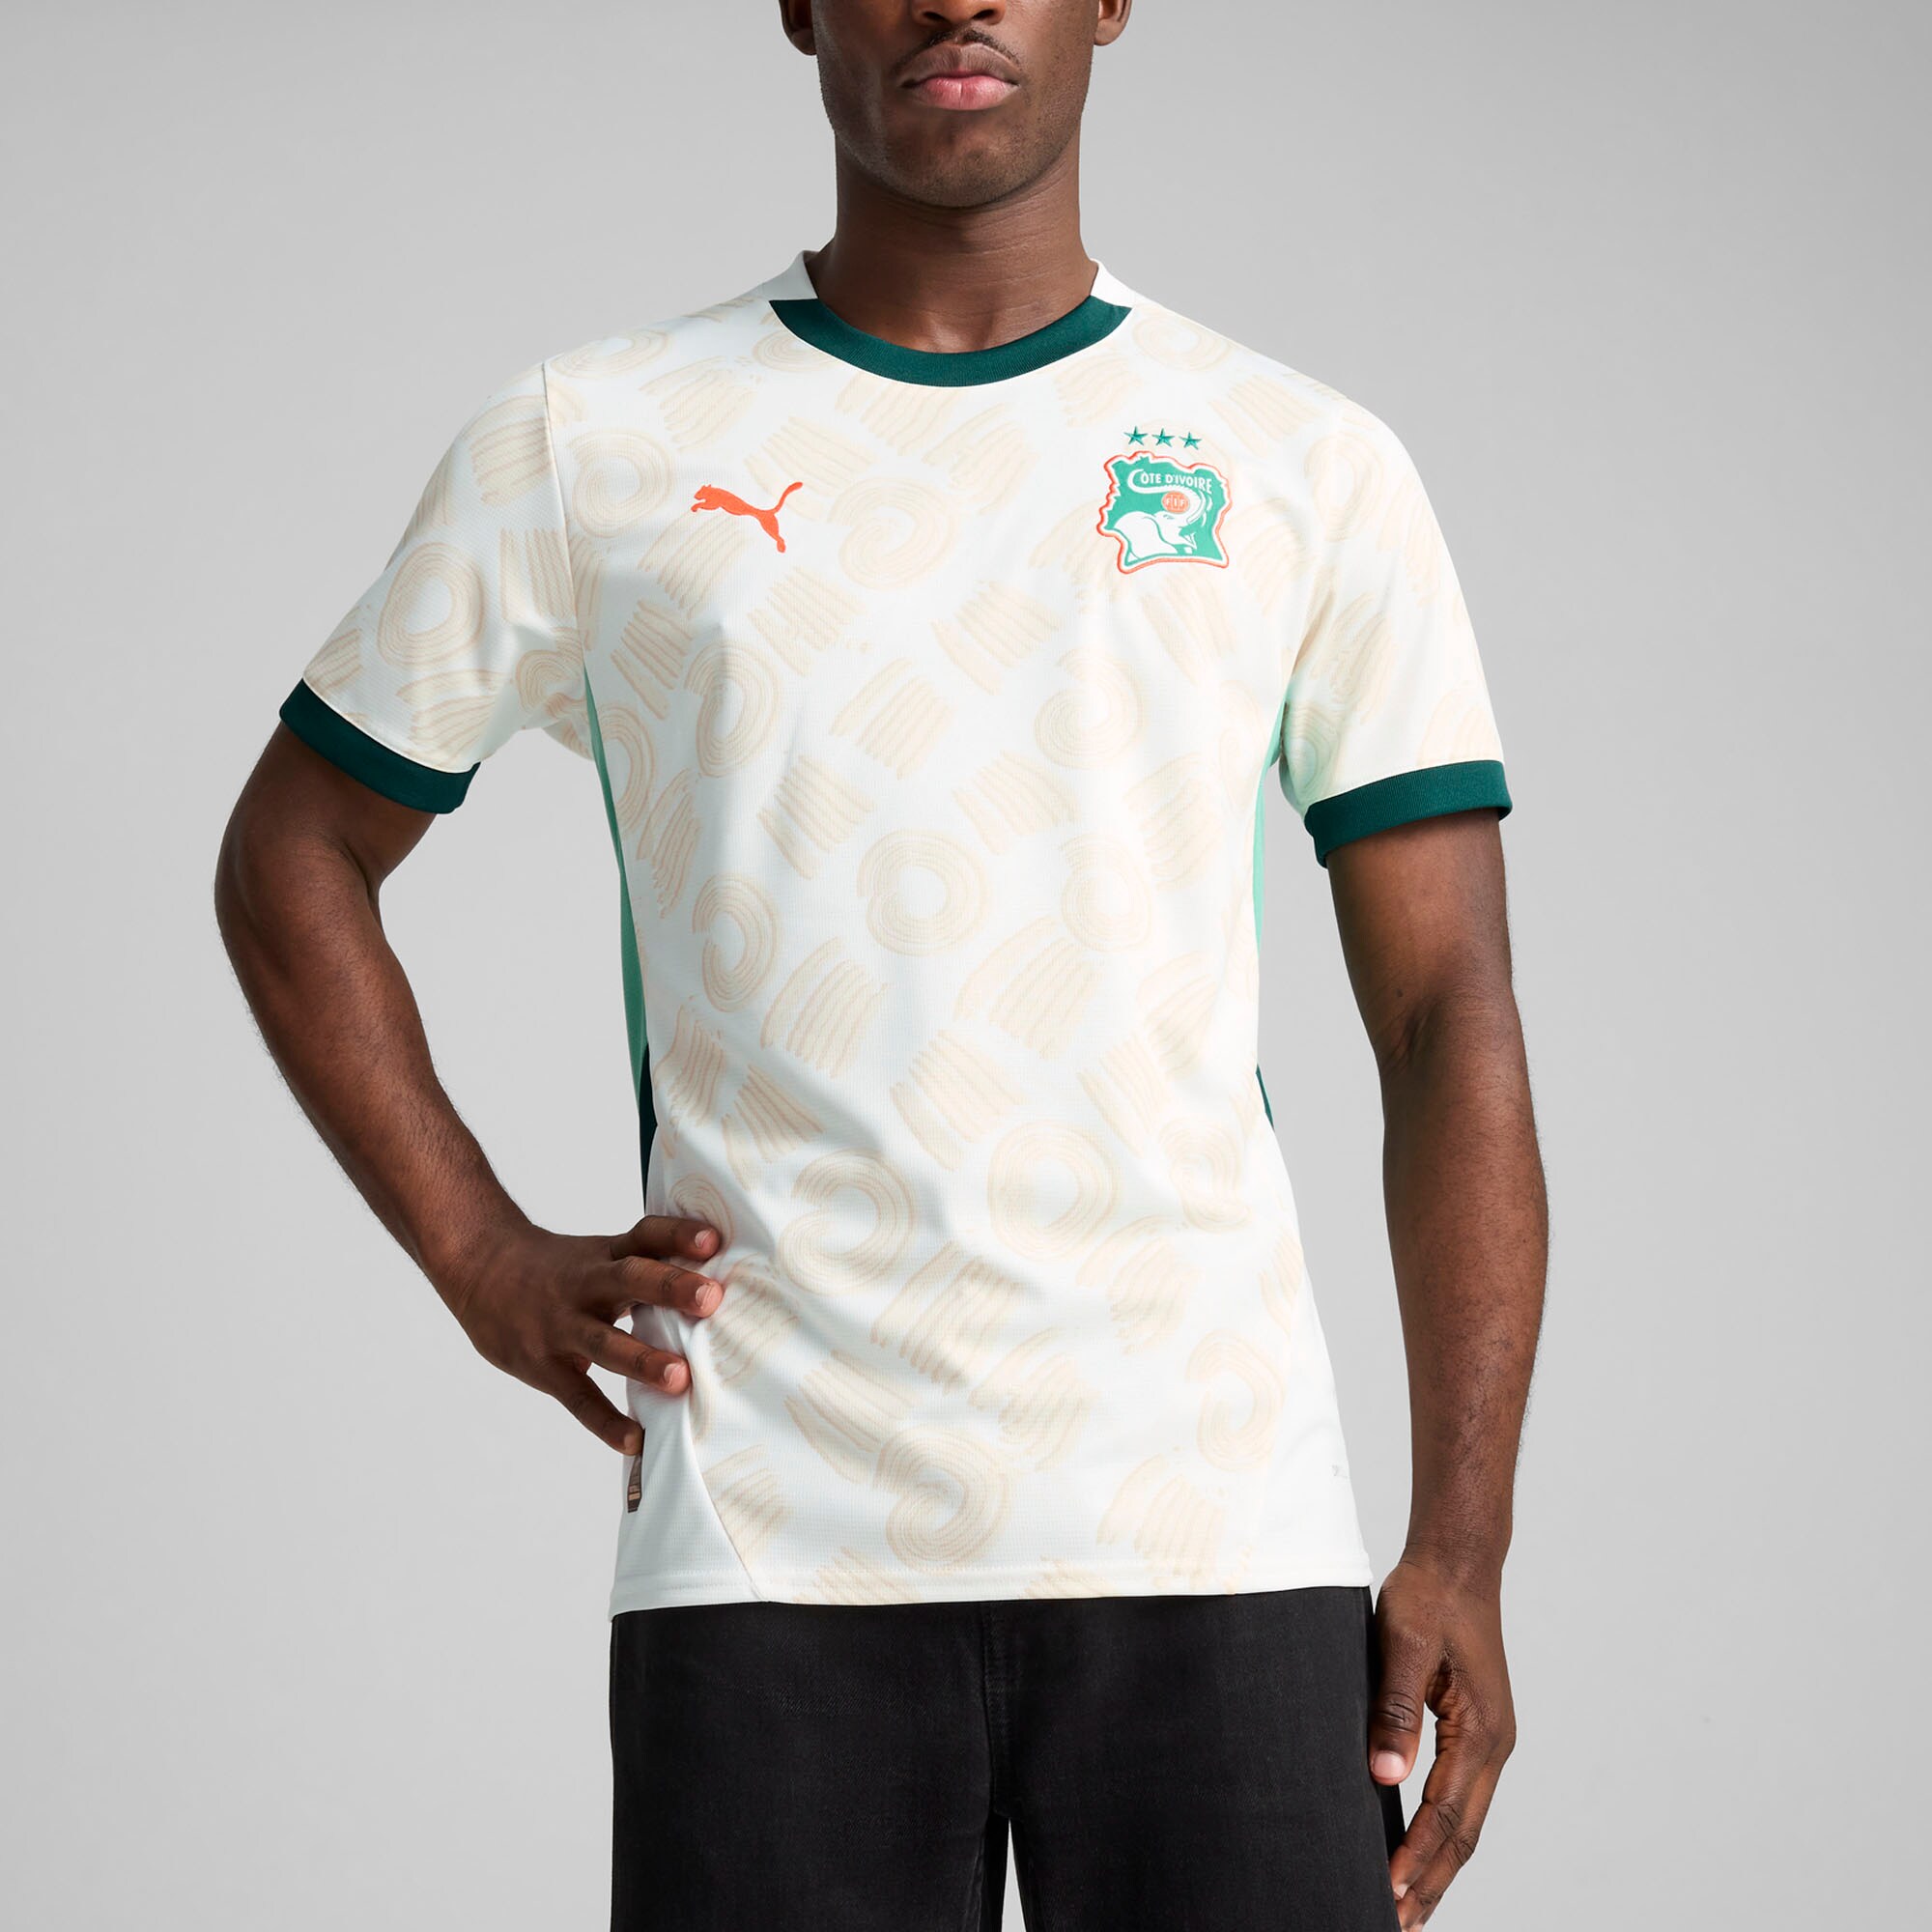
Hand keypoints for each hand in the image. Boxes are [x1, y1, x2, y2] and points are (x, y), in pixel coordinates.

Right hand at [438, 1214, 727, 1452]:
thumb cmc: (558, 1268)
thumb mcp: (598, 1255)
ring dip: (641, 1359)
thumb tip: (715, 1285)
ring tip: (680, 1378)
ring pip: (603, 1342)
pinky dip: (606, 1422)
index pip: (646, 1235)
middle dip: (670, 1289)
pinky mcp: (543, 1365)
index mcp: (606, 1255)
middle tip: (710, 1299)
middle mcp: (585, 1285)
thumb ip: (646, 1268)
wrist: (479, 1268)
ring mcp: (561, 1326)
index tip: (714, 1239)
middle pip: (629, 1279)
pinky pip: (578, 1397)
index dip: (679, 1234)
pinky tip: (636, 1440)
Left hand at [1369, 1552, 1517, 1926]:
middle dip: (1431, 1882)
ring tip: (1408, 1909)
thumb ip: (1395, 1709)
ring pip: (1467, 1822)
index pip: (1445, 1813)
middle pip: (1464, 1834)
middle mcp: (1494, 1744)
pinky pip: (1462, 1798)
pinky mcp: (1478, 1732)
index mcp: (1481, 1729)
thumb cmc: (1428, 1596)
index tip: (1386, 1892)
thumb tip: (1385, 1777)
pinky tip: (1420, 1851)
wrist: (1458, 1562)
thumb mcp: (1404, 1645)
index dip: (1416, 1857)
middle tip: (1396, 1925)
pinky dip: (1443, 1835)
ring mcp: (1491, 1741)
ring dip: (1439, 1867)